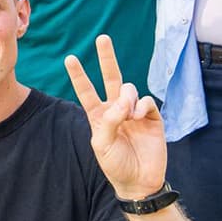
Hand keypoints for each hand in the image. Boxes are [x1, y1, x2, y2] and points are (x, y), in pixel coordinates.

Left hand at [65, 34, 166, 200]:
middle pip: (111, 78)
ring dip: (127, 97)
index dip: (79, 76)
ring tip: (128, 114)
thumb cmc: (115, 165)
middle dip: (106, 58)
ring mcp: (134, 112)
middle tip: (102, 38)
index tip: (70, 58)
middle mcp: (116, 110)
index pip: (86, 91)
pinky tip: (139, 118)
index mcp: (98, 116)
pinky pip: (146, 102)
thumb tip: (123, 99)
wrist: (139, 181)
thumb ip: (109, 119)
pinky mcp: (151, 118)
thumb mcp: (102, 144)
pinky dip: (141, 106)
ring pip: (129, 89)